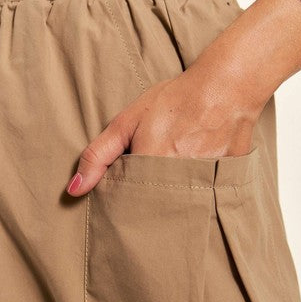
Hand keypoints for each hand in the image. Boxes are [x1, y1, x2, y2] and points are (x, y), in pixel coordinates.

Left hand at [65, 64, 260, 196]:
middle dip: (147, 204)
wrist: (227, 88)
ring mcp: (204, 188)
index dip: (124, 203)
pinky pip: (203, 203)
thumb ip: (98, 156)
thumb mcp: (127, 122)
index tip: (125, 194)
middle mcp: (178, 183)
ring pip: (177, 211)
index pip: (128, 208)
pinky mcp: (223, 188)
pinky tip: (197, 173)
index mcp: (150, 169)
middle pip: (152, 213)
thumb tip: (73, 190)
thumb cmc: (175, 100)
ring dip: (171, 200)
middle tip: (154, 175)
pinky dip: (196, 194)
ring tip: (176, 171)